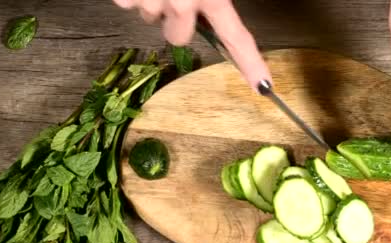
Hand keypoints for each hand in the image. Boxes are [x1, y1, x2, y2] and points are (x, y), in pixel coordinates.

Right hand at [113, 0, 271, 90]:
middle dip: (175, 21)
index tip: (264, 87)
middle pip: (178, 38)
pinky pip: (126, 3)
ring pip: (150, 18)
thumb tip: (218, 5)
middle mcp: (182, 5)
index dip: (252, 64)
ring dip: (152, 1)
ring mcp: (150, 1)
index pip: (237, 38)